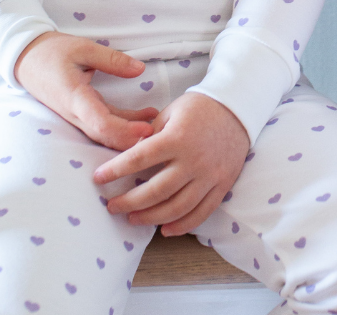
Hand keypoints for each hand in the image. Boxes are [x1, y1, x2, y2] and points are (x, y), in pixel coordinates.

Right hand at [13, 32, 157, 150]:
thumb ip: (112, 59)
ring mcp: (78, 115)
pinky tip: (147, 117)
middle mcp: (75, 112)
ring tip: (159, 124)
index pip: (99, 123)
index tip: (147, 130)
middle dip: (132, 141)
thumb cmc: (52, 51)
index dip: (124, 131)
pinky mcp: (82, 112)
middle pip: (105, 136)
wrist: (25, 59)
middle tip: (160, 137)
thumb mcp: (83, 48)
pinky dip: (125, 123)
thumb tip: (140, 69)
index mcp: (74, 97)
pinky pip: (104, 123)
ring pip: (105, 133)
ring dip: (131, 134)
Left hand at [94, 91, 249, 235]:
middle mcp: (193, 160)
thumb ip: (150, 135)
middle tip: (112, 206)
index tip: (98, 178)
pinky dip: (182, 225)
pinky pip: (201, 212)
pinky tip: (165, 229)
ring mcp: (210, 175)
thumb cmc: (199, 107)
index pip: (138, 159)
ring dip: (151, 217)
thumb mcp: (170, 112)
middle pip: (155, 191)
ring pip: (176, 207)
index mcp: (177, 137)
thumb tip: (128, 157)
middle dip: (129, 201)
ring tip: (133, 218)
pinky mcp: (222, 185)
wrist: (238, 108)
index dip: (115, 170)